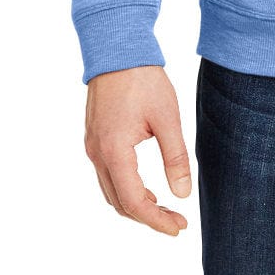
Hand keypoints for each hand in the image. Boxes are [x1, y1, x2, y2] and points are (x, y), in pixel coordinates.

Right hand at [83, 65, 191, 235]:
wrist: (117, 48)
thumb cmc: (143, 79)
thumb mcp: (167, 118)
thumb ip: (175, 158)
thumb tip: (182, 194)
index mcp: (114, 151)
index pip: (134, 202)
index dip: (156, 220)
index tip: (178, 227)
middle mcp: (97, 153)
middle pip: (119, 202)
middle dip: (147, 217)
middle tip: (176, 221)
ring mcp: (92, 146)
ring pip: (111, 191)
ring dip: (135, 205)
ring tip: (164, 208)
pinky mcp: (95, 137)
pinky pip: (107, 175)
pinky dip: (126, 188)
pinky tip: (146, 187)